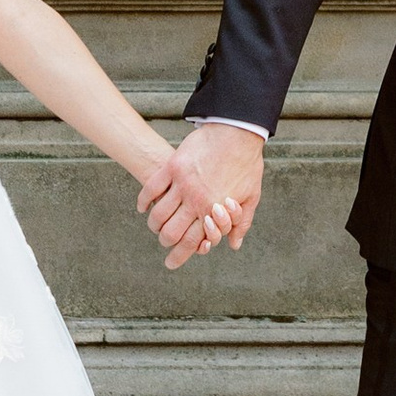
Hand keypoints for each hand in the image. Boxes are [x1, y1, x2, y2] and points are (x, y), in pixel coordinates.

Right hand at [137, 140, 238, 271]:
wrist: (237, 132)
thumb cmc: (246, 165)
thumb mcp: (251, 196)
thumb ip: (241, 222)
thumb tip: (233, 244)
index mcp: (213, 211)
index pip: (192, 242)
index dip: (179, 257)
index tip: (171, 263)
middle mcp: (195, 200)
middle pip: (171, 232)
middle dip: (165, 242)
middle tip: (165, 242)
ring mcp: (182, 183)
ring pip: (158, 214)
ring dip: (155, 224)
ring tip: (156, 225)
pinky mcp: (172, 167)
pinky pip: (151, 189)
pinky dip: (144, 201)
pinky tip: (143, 207)